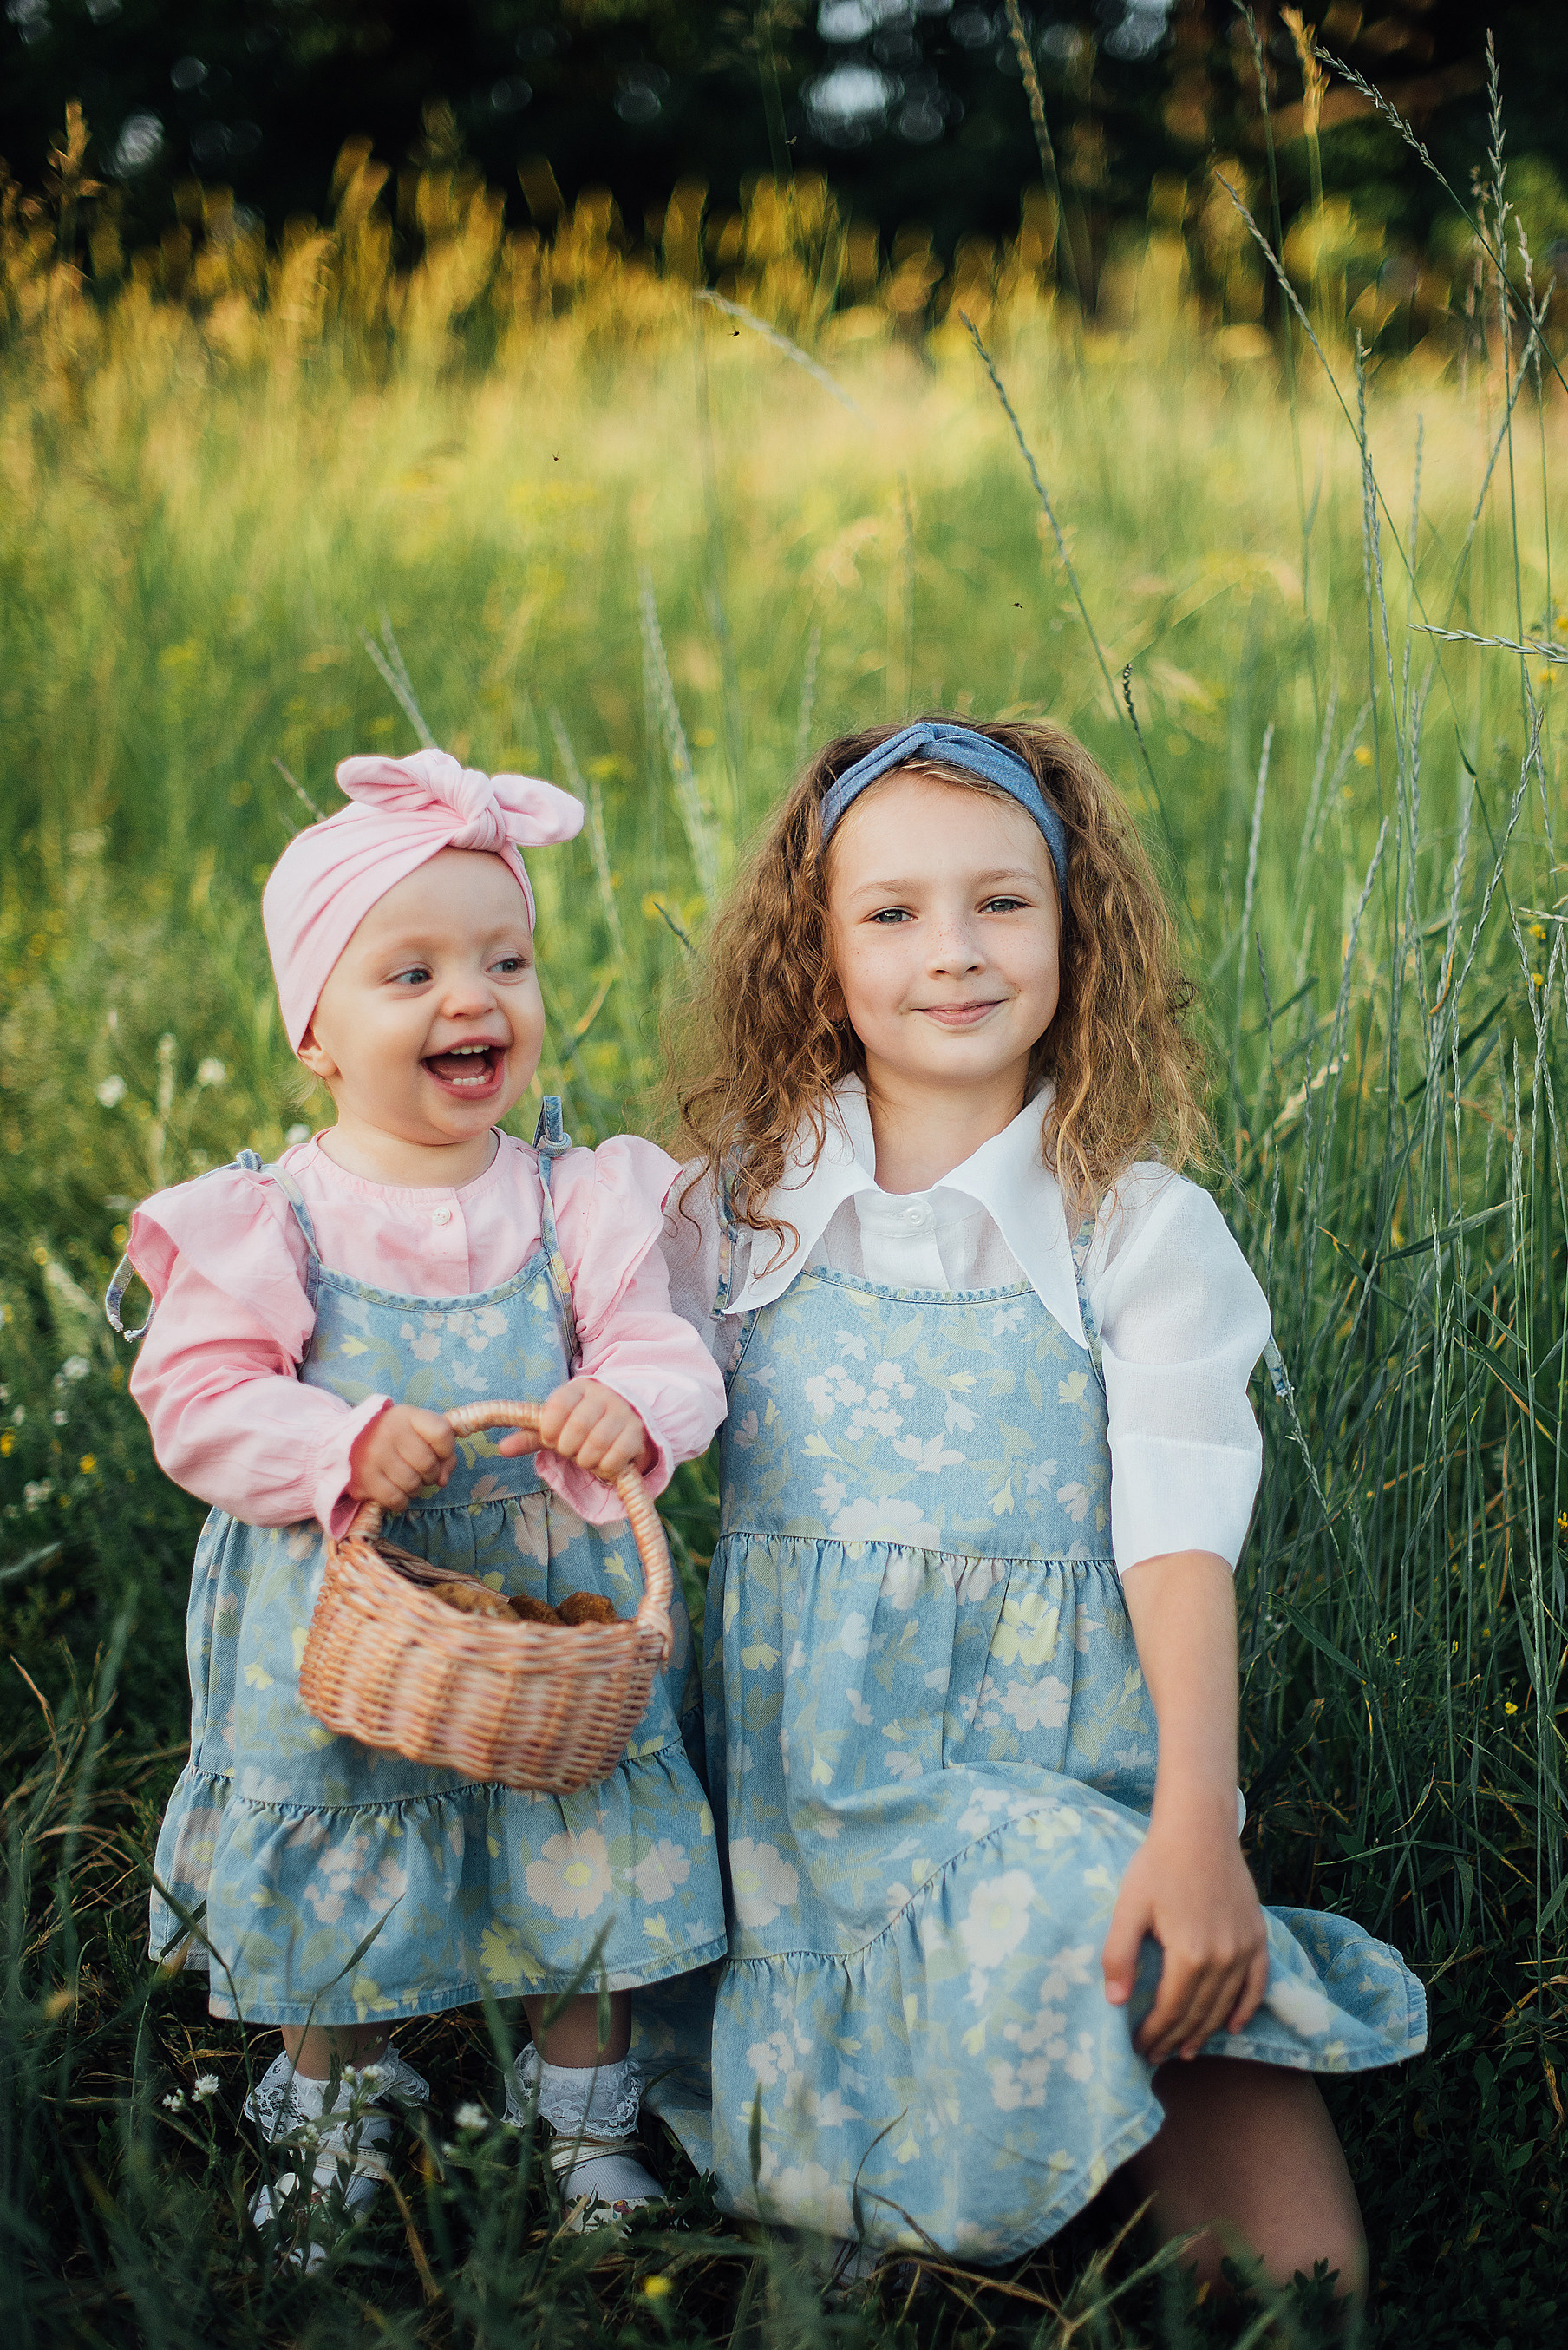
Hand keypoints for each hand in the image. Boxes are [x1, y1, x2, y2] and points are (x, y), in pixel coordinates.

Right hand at [347, 1404, 455, 1510]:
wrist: (351, 1442)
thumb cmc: (396, 1437)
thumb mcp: (420, 1431)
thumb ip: (443, 1450)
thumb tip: (443, 1480)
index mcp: (407, 1415)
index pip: (441, 1433)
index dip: (447, 1450)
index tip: (440, 1455)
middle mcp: (389, 1431)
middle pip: (428, 1463)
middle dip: (430, 1474)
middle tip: (421, 1472)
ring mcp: (375, 1454)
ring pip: (413, 1484)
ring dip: (416, 1489)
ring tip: (408, 1481)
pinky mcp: (364, 1477)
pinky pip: (396, 1499)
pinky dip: (402, 1501)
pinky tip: (398, 1492)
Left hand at [496, 1377, 654, 1482]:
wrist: (625, 1419)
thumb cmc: (582, 1424)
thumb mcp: (556, 1427)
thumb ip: (530, 1437)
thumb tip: (501, 1449)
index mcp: (578, 1389)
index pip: (559, 1404)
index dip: (550, 1428)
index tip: (550, 1439)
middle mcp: (602, 1396)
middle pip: (577, 1427)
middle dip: (568, 1448)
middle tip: (571, 1451)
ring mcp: (622, 1413)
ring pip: (597, 1444)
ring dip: (586, 1460)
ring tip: (587, 1458)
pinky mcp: (637, 1432)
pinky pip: (616, 1456)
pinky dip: (605, 1467)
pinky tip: (604, 1463)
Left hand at [1101, 1810, 1268, 2063]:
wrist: (1199, 1829)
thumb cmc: (1157, 1865)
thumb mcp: (1128, 1908)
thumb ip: (1119, 1956)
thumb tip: (1116, 2003)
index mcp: (1189, 1955)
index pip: (1171, 2011)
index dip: (1155, 2034)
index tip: (1140, 2048)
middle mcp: (1222, 1959)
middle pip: (1198, 2014)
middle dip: (1175, 2039)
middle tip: (1158, 2056)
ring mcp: (1244, 1948)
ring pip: (1226, 2005)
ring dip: (1206, 2031)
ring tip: (1186, 2049)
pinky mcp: (1257, 1936)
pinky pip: (1257, 1984)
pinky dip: (1246, 2008)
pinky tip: (1233, 2026)